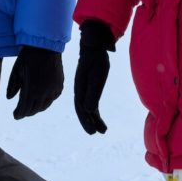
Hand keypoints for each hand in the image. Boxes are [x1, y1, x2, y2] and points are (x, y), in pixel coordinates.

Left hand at [6, 45, 63, 118]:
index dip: (18, 114)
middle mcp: (43, 93)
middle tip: (22, 112)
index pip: (24, 109)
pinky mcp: (60, 85)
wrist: (46, 46)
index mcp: (31, 91)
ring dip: (37, 108)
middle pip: (34, 110)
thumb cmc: (28, 57)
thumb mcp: (17, 71)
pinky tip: (42, 98)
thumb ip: (12, 86)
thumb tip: (9, 99)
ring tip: (31, 107)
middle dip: (27, 112)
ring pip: (45, 106)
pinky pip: (53, 98)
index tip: (15, 115)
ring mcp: (53, 90)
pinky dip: (47, 100)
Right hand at [74, 19, 114, 134]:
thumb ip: (92, 91)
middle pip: (82, 110)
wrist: (94, 47)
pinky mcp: (90, 87)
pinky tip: (99, 119)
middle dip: (88, 122)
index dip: (85, 120)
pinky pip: (91, 103)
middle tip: (95, 133)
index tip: (92, 131)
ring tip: (102, 130)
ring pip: (87, 108)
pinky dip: (95, 112)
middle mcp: (80, 90)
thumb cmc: (96, 59)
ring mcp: (84, 89)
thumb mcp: (97, 75)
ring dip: (93, 119)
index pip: (81, 108)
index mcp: (79, 88)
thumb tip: (88, 110)